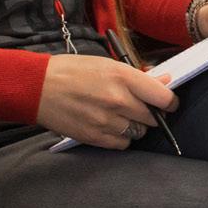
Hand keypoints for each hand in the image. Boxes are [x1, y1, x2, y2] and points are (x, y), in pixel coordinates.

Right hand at [37, 54, 178, 149]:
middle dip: (151, 113)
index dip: (170, 102)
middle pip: (153, 117)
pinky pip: (123, 144)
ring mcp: (106, 121)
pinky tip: (113, 127)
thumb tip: (164, 80)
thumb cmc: (71, 71)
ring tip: (123, 116)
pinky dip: (122, 138)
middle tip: (141, 108)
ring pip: (139, 132)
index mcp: (123, 77)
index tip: (168, 103)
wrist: (37, 87)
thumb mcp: (107, 64)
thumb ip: (137, 76)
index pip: (163, 97)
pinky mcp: (94, 137)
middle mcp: (118, 100)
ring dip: (136, 126)